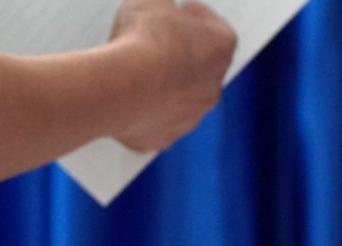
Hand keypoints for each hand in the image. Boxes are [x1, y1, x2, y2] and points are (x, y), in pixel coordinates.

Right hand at [108, 0, 236, 151]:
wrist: (121, 88)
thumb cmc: (142, 40)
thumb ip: (160, 0)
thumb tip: (158, 2)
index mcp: (220, 49)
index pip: (218, 29)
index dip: (198, 17)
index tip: (183, 11)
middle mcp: (213, 87)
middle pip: (201, 67)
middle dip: (181, 53)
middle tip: (156, 40)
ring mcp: (190, 116)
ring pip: (180, 98)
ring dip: (163, 84)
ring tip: (136, 69)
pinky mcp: (164, 135)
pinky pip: (155, 121)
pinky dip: (143, 110)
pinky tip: (125, 96)